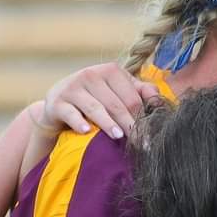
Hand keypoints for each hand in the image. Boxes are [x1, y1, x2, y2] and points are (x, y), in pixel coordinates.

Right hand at [32, 63, 164, 139]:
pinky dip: (79, 122)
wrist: (59, 104)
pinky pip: (70, 113)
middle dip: (130, 126)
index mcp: (110, 71)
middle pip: (116, 104)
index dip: (143, 118)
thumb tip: (159, 100)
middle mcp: (91, 75)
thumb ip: (140, 92)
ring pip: (95, 108)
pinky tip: (86, 131)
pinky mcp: (57, 102)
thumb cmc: (95, 99)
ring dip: (108, 123)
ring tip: (119, 137)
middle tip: (141, 144)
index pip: (132, 97)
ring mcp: (72, 87)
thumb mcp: (117, 92)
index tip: (150, 136)